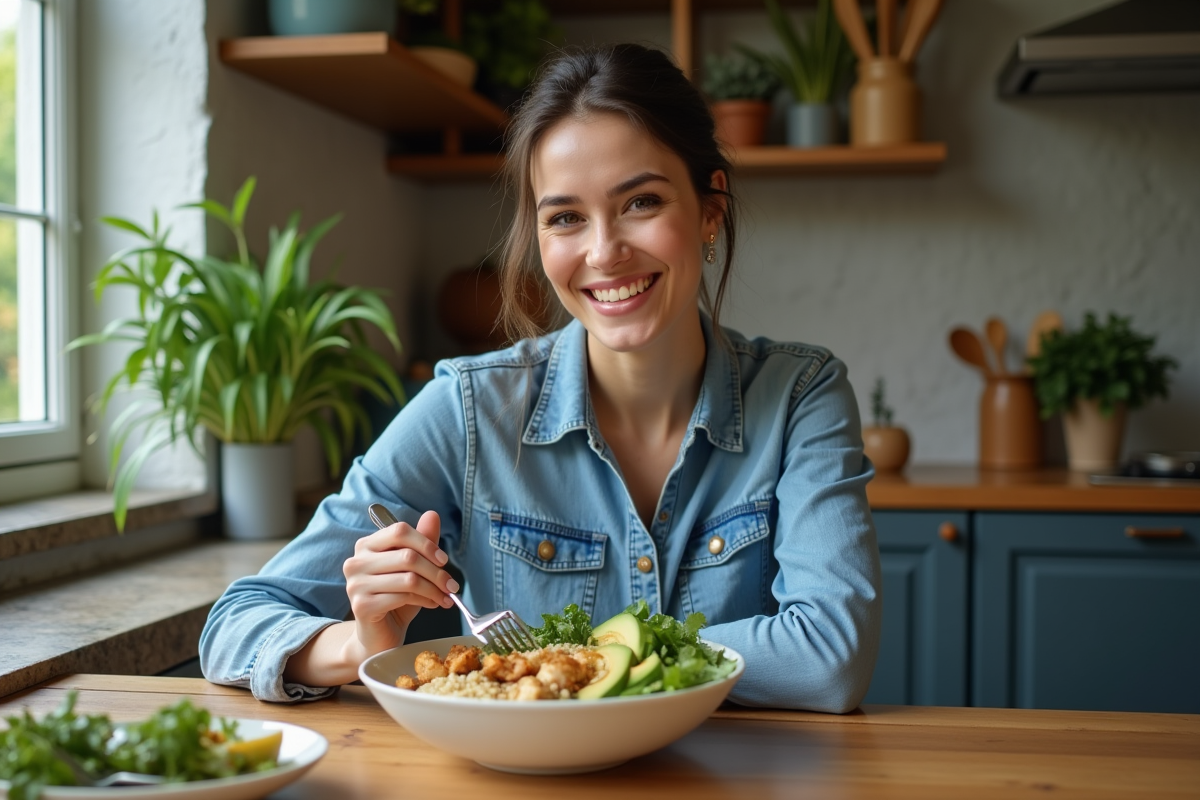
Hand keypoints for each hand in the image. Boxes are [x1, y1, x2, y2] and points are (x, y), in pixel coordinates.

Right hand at [341, 509, 458, 661]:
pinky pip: (402, 597)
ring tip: (445, 597)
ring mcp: (356, 584)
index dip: (426, 543)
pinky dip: (425, 600)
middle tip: (451, 585)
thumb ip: (422, 542)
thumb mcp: (412, 568)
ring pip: (408, 578)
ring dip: (434, 589)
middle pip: (407, 556)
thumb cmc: (396, 598)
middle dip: (436, 572)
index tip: (444, 560)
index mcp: (367, 545)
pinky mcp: (361, 605)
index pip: (399, 531)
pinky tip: (432, 604)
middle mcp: (356, 561)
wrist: (379, 635)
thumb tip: (432, 515)